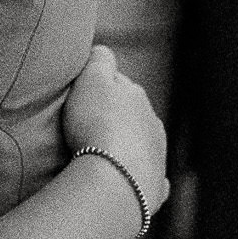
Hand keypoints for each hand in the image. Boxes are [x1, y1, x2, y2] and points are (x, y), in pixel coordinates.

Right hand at [62, 46, 168, 219]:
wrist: (116, 177)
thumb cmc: (98, 125)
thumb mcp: (92, 80)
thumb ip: (99, 60)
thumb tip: (103, 51)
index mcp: (137, 97)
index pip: (118, 84)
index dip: (98, 88)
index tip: (80, 96)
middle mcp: (152, 124)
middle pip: (132, 115)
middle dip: (115, 117)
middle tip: (86, 126)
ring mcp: (156, 157)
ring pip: (141, 145)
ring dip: (125, 146)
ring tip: (100, 155)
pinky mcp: (154, 187)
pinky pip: (146, 178)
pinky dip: (137, 176)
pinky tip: (125, 180)